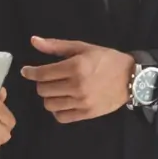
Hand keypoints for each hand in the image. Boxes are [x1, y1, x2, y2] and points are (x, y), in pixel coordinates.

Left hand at [19, 37, 133, 122]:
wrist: (131, 78)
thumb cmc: (106, 60)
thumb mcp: (82, 48)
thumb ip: (56, 46)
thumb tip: (33, 41)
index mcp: (75, 67)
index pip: (42, 74)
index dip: (30, 72)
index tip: (26, 71)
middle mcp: (77, 86)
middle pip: (43, 90)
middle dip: (41, 83)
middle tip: (48, 79)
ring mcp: (82, 102)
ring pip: (49, 104)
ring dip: (49, 97)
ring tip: (56, 91)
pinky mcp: (87, 114)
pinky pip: (61, 117)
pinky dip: (57, 110)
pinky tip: (62, 102)